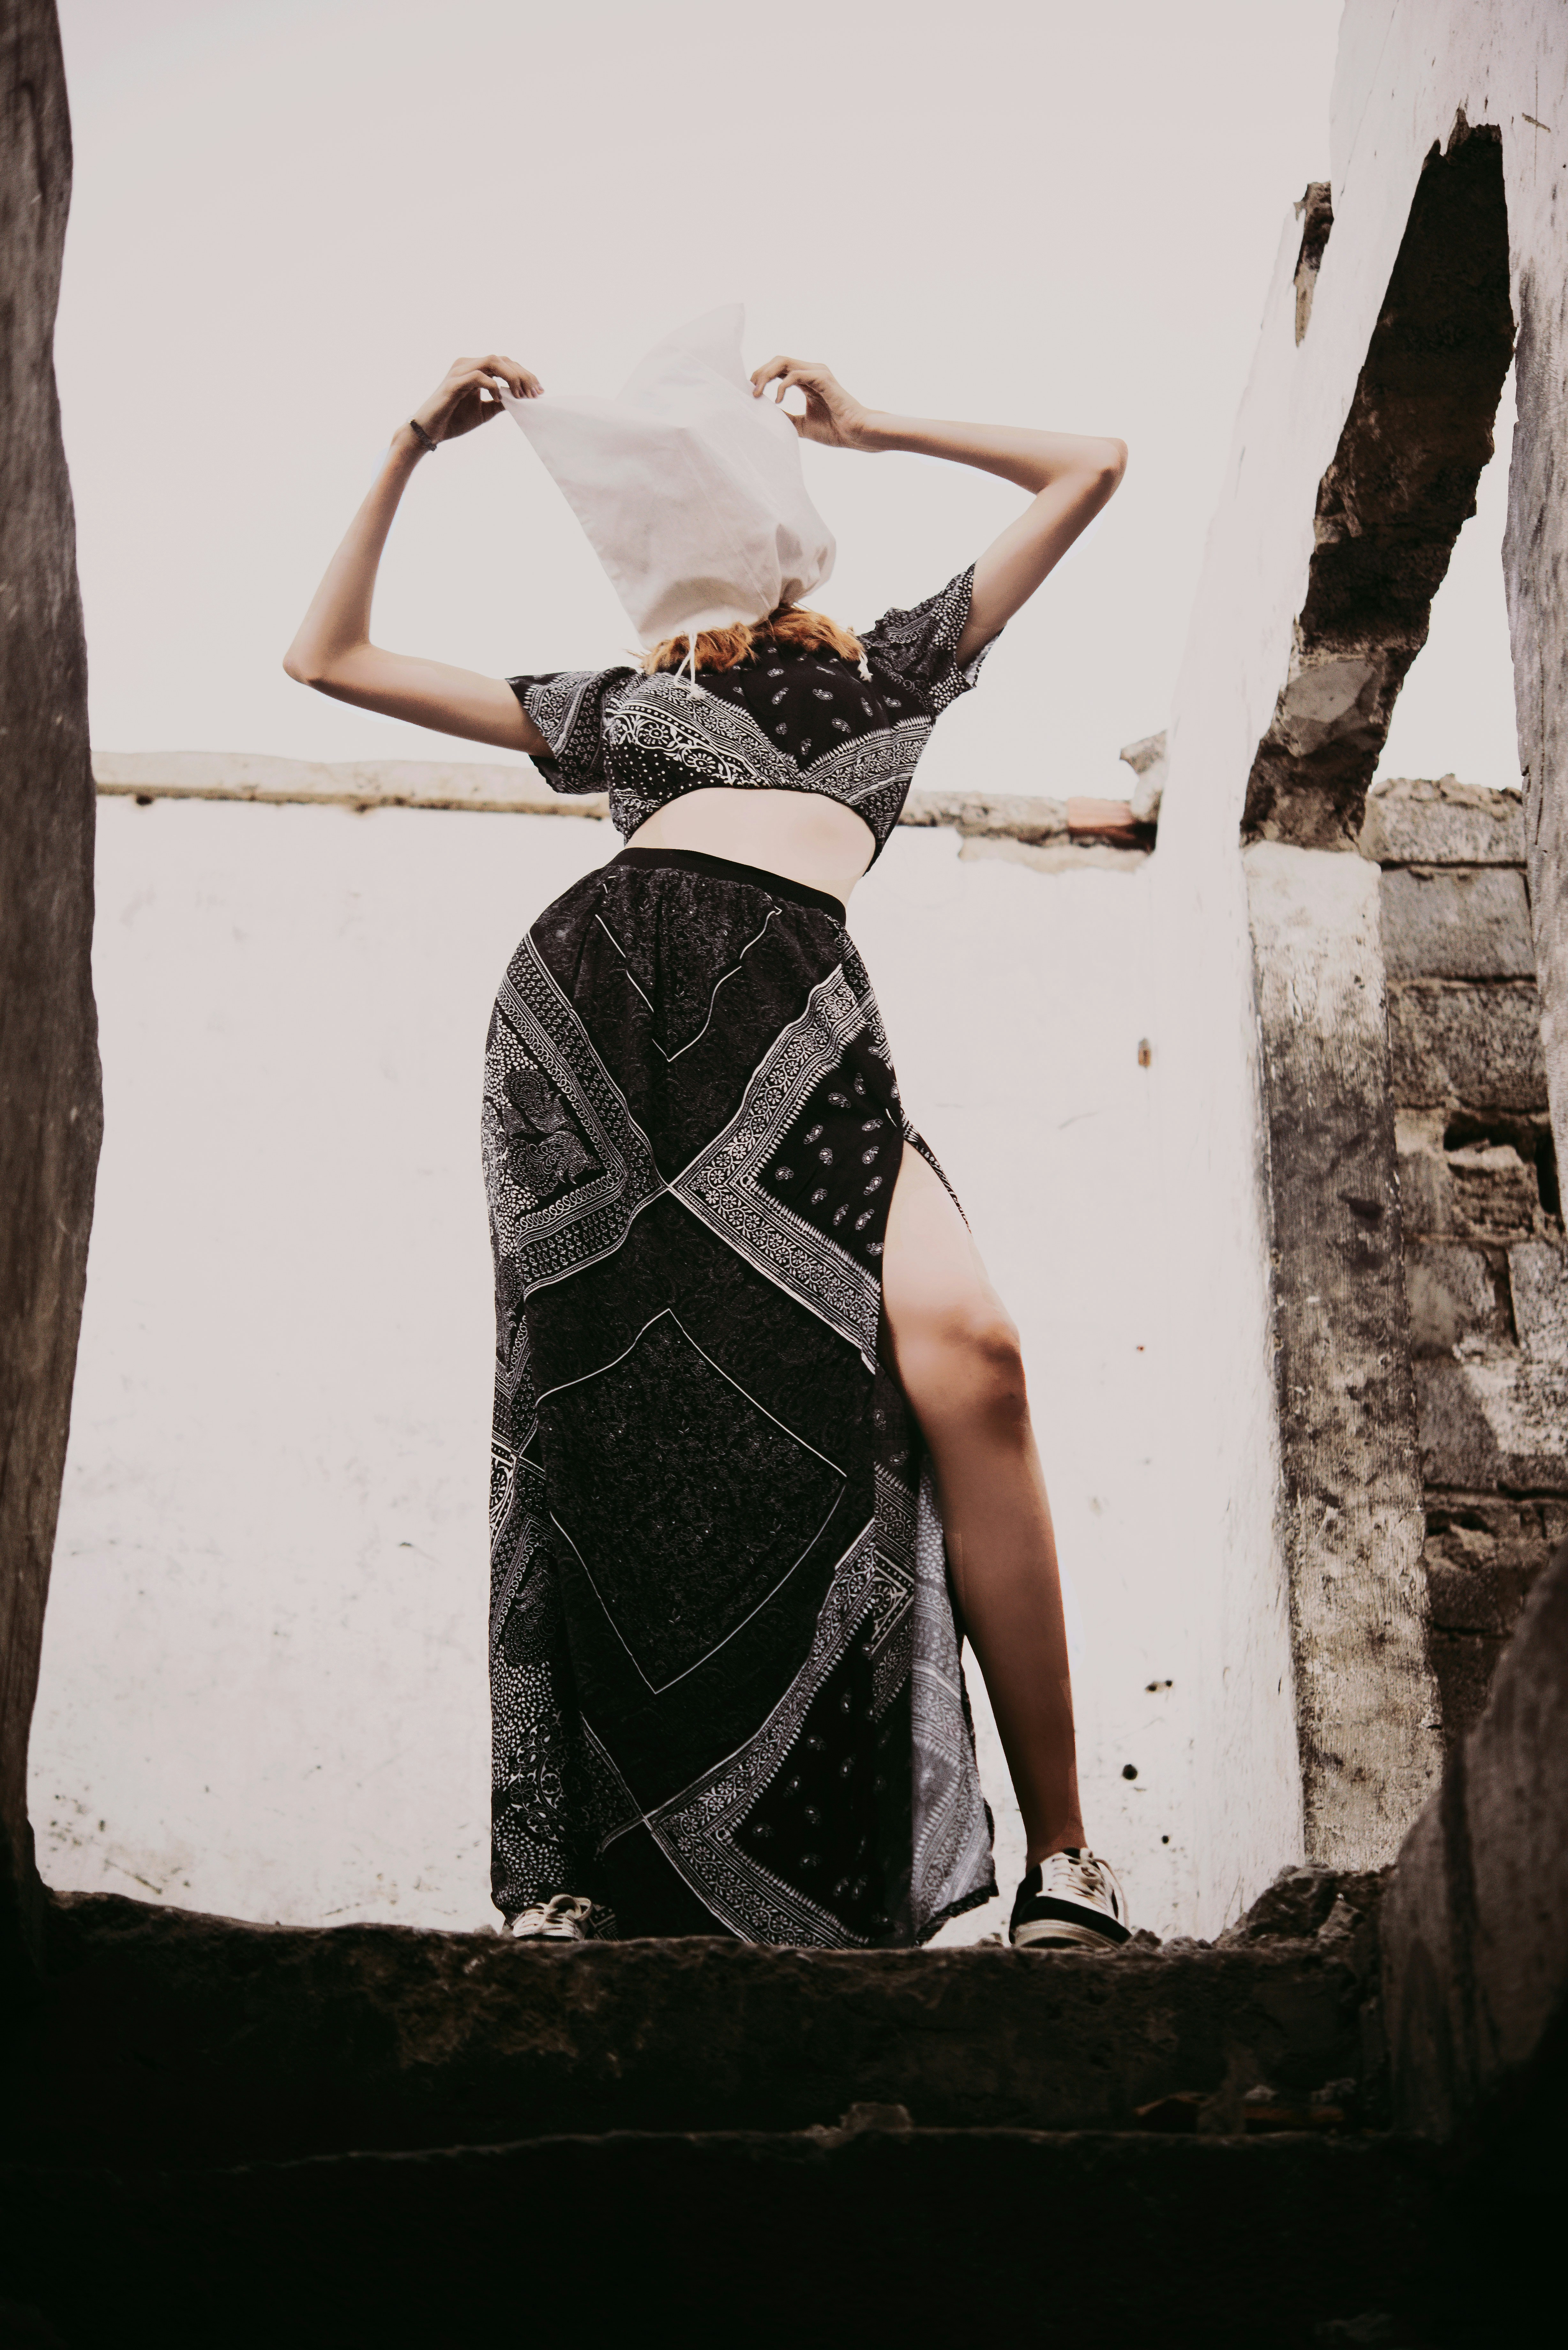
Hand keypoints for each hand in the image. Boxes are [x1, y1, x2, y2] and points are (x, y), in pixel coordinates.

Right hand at [408, 353, 540, 446]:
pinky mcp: (453, 383)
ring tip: (521, 395)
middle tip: (535, 393)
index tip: (539, 391)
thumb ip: (501, 402)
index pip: (505, 362)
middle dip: (523, 375)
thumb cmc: (453, 420)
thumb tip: (521, 399)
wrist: (429, 431)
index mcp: (474, 368)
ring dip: (512, 377)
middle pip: (502, 359)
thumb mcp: (484, 411)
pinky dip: (493, 386)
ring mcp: (459, 371)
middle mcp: (466, 364)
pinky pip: (478, 377)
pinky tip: (499, 399)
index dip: (525, 374)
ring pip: (492, 361)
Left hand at [749, 355, 872, 449]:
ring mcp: (817, 372)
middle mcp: (811, 371)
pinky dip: (782, 386)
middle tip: (750, 390)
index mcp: (806, 380)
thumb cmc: (834, 430)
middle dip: (760, 372)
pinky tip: (778, 401)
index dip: (762, 376)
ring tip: (758, 393)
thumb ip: (785, 417)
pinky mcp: (822, 378)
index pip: (779, 368)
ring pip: (783, 362)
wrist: (854, 433)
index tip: (751, 392)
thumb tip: (765, 415)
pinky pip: (794, 374)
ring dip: (766, 375)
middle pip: (778, 360)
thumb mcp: (801, 424)